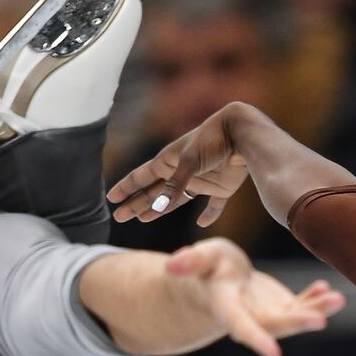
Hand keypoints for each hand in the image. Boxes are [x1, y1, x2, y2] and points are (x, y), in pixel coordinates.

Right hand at [108, 104, 250, 226]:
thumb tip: (158, 206)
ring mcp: (202, 180)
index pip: (141, 177)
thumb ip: (175, 184)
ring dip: (160, 209)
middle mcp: (182, 172)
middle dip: (136, 203)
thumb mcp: (189, 161)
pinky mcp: (222, 187)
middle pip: (154, 192)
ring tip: (143, 219)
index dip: (126, 187)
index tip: (111, 197)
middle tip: (120, 217)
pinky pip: (214, 205)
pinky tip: (202, 223)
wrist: (243, 133)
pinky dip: (209, 214)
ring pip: (176, 200)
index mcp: (169, 161)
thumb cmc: (212, 140)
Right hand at [166, 237, 344, 355]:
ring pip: (294, 316)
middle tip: (320, 320)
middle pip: (275, 324)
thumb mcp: (199, 258)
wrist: (219, 279)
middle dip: (297, 322)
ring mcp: (269, 313)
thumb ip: (189, 261)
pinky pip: (302, 305)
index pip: (241, 326)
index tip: (274, 354)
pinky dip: (315, 298)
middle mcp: (251, 316)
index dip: (256, 339)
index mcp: (227, 307)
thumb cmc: (205, 267)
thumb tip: (172, 265)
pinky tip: (326, 289)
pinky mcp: (282, 306)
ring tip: (337, 299)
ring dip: (316, 310)